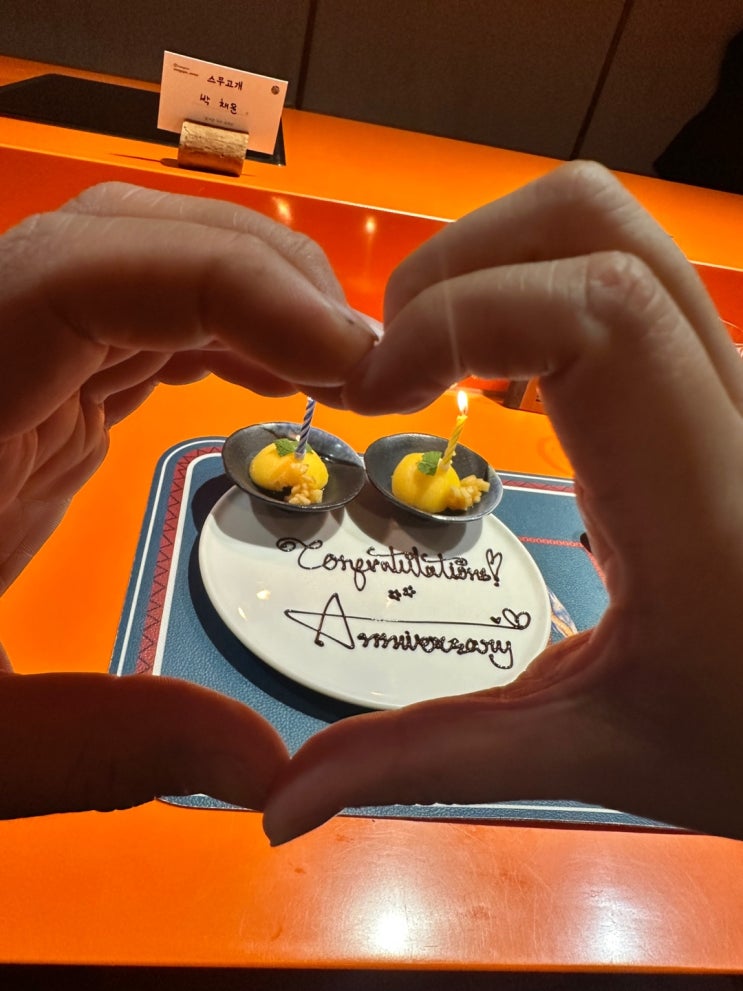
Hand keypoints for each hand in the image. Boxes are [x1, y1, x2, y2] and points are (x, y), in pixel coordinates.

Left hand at [0, 182, 375, 817]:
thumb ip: (96, 747)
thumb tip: (265, 766)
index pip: (92, 272)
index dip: (235, 289)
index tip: (350, 362)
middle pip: (127, 240)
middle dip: (264, 281)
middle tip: (369, 366)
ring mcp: (3, 357)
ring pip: (138, 265)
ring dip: (250, 298)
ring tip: (340, 370)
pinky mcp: (31, 389)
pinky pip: (136, 322)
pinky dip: (220, 334)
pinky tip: (274, 380)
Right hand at [263, 161, 742, 843]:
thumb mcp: (593, 752)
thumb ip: (431, 761)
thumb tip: (284, 804)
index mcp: (698, 497)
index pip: (597, 312)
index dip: (457, 317)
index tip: (374, 397)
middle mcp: (727, 405)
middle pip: (593, 222)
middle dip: (456, 265)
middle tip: (393, 368)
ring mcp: (728, 379)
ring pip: (610, 228)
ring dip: (491, 266)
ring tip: (436, 368)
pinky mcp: (714, 381)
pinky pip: (621, 276)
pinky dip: (531, 290)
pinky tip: (508, 386)